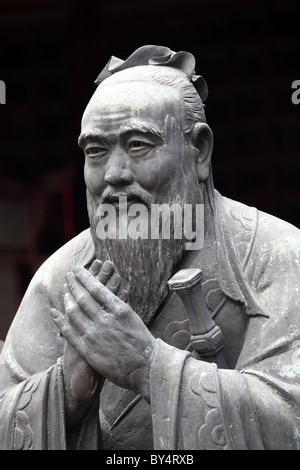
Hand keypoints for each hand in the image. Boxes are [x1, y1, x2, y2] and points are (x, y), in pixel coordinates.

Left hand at [50, 262, 155, 401]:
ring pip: (74, 313)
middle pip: (83, 297)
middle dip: (73, 284)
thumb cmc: (142, 342)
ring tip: (63, 289)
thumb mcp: (132, 318)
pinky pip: (70, 333)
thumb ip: (117, 306)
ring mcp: (96, 336)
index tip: (77, 270)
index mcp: (120, 310)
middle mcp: (106, 320)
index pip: (97, 288)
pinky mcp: (88, 351)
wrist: (146, 367)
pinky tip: (54, 312)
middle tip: (68, 275)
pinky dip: (60, 321)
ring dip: (66, 298)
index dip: (84, 277)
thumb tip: (106, 294)